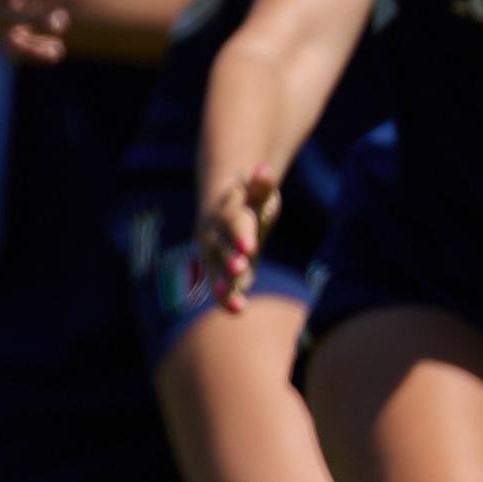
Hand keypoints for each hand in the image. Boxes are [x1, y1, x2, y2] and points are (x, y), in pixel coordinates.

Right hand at [195, 163, 281, 310]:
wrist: (223, 210)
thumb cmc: (248, 200)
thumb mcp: (257, 191)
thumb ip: (262, 184)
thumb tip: (265, 169)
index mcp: (227, 214)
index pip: (235, 224)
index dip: (242, 235)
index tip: (250, 247)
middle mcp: (217, 237)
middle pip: (222, 250)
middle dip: (231, 260)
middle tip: (241, 269)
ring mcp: (216, 257)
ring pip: (218, 273)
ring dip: (225, 287)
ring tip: (235, 304)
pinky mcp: (222, 272)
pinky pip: (221, 286)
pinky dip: (227, 299)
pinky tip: (237, 312)